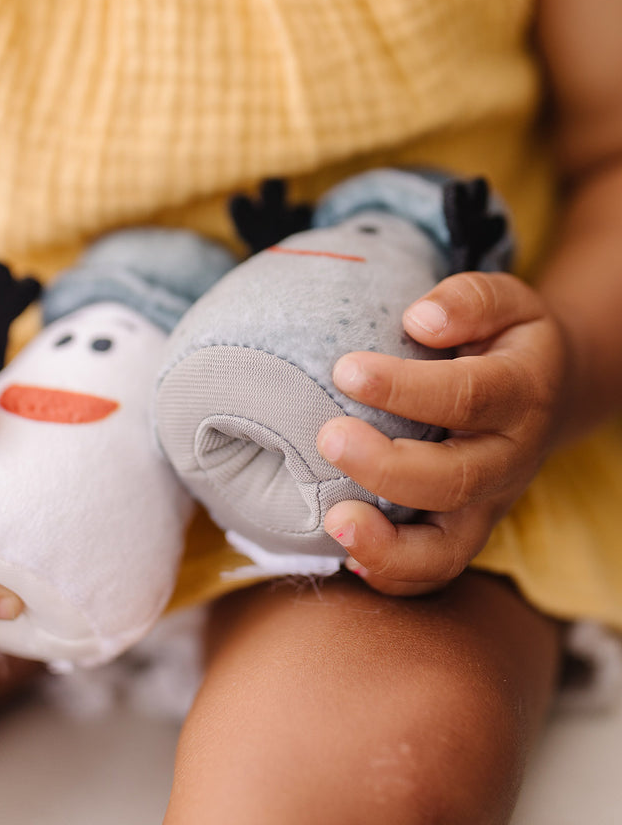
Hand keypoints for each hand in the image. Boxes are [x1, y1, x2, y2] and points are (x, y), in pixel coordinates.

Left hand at [316, 272, 566, 596]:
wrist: (545, 390)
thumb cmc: (503, 339)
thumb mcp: (504, 301)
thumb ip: (469, 300)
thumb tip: (420, 320)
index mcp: (519, 393)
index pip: (467, 396)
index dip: (405, 388)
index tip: (346, 369)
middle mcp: (508, 457)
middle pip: (455, 479)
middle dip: (386, 466)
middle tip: (328, 437)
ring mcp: (487, 503)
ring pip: (448, 547)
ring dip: (389, 545)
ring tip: (335, 522)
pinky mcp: (464, 530)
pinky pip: (434, 571)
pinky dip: (394, 574)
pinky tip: (349, 556)